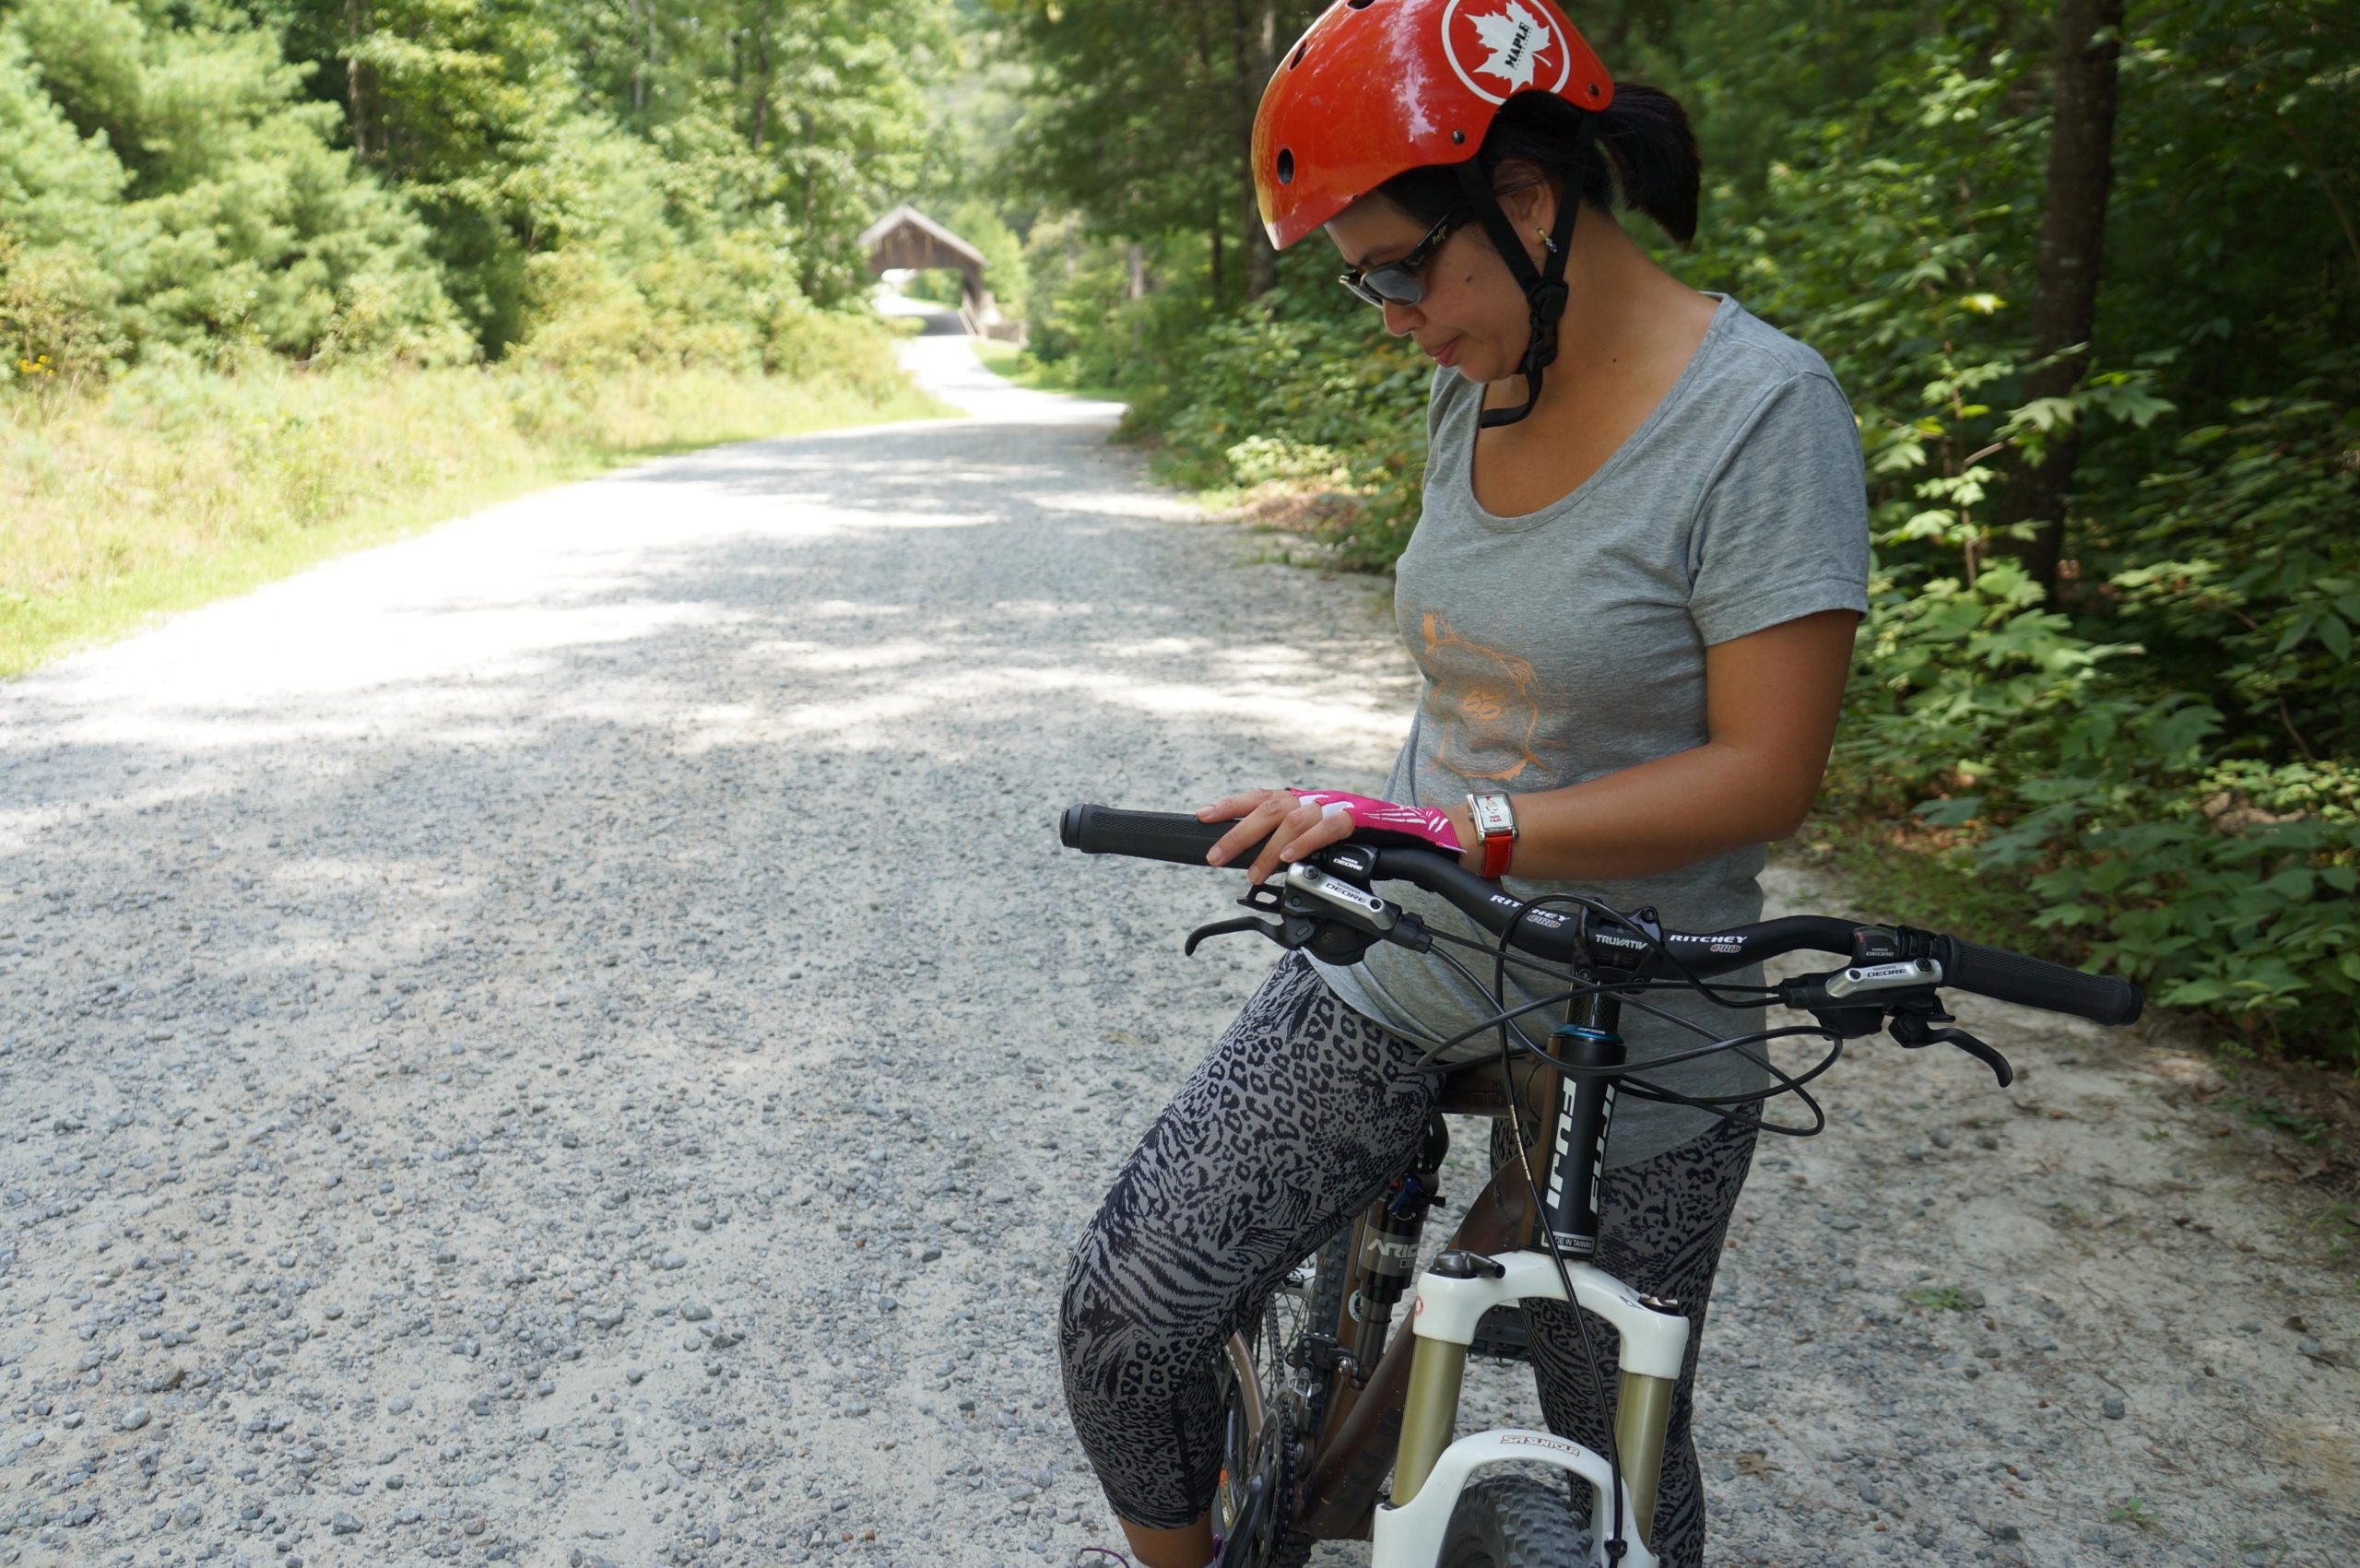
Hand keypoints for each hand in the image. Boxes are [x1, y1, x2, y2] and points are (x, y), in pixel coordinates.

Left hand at [1196, 789, 1343, 885]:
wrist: (1392, 821)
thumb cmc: (1345, 828)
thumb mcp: (1309, 829)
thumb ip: (1284, 840)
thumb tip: (1252, 861)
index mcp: (1295, 800)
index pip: (1257, 798)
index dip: (1228, 805)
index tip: (1203, 816)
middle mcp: (1308, 800)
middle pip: (1268, 809)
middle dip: (1238, 834)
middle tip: (1217, 857)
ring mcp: (1330, 807)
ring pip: (1293, 821)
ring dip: (1269, 849)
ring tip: (1254, 874)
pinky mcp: (1352, 818)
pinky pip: (1326, 828)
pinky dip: (1305, 843)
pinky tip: (1289, 858)